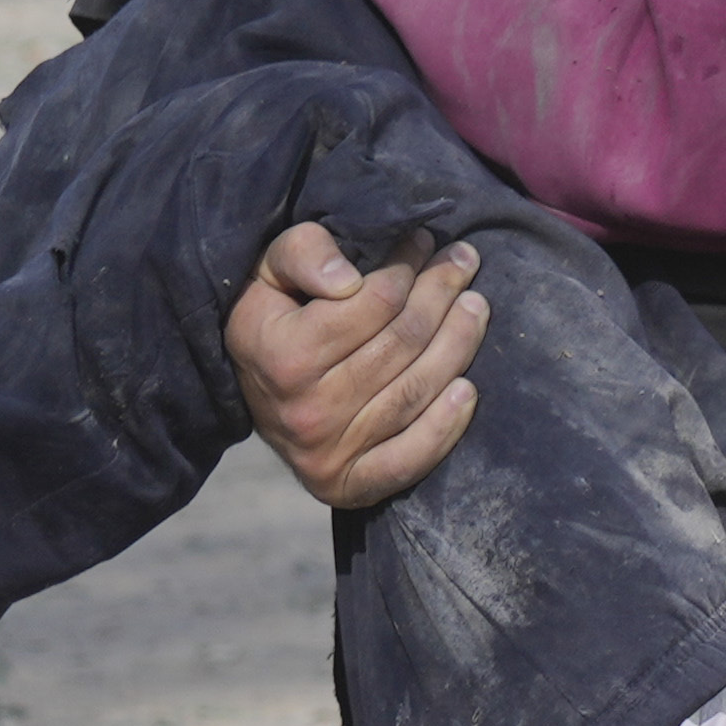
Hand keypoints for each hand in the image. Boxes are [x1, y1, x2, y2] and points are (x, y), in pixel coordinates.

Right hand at [231, 218, 486, 510]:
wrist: (249, 390)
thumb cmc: (272, 317)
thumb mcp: (269, 271)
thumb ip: (304, 254)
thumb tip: (349, 279)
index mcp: (284, 355)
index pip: (375, 303)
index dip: (407, 266)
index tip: (423, 242)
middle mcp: (307, 410)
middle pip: (403, 343)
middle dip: (442, 294)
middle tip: (463, 263)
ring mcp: (329, 452)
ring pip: (416, 389)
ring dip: (459, 343)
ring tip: (476, 306)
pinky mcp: (348, 484)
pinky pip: (411, 457)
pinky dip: (447, 425)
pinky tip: (468, 389)